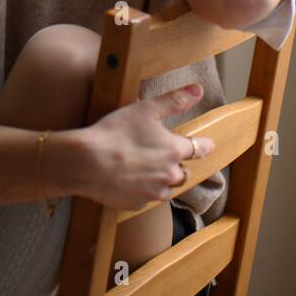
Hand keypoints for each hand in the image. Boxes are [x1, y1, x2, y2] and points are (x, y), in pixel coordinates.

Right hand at [82, 83, 215, 211]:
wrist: (87, 163)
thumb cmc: (116, 133)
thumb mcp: (145, 109)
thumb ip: (174, 100)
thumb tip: (198, 90)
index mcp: (173, 151)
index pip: (198, 149)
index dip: (204, 146)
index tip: (209, 145)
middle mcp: (168, 175)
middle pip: (184, 173)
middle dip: (179, 166)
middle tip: (168, 157)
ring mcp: (152, 193)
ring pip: (167, 189)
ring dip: (163, 180)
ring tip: (148, 170)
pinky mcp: (135, 204)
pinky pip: (145, 199)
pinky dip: (143, 190)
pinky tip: (130, 181)